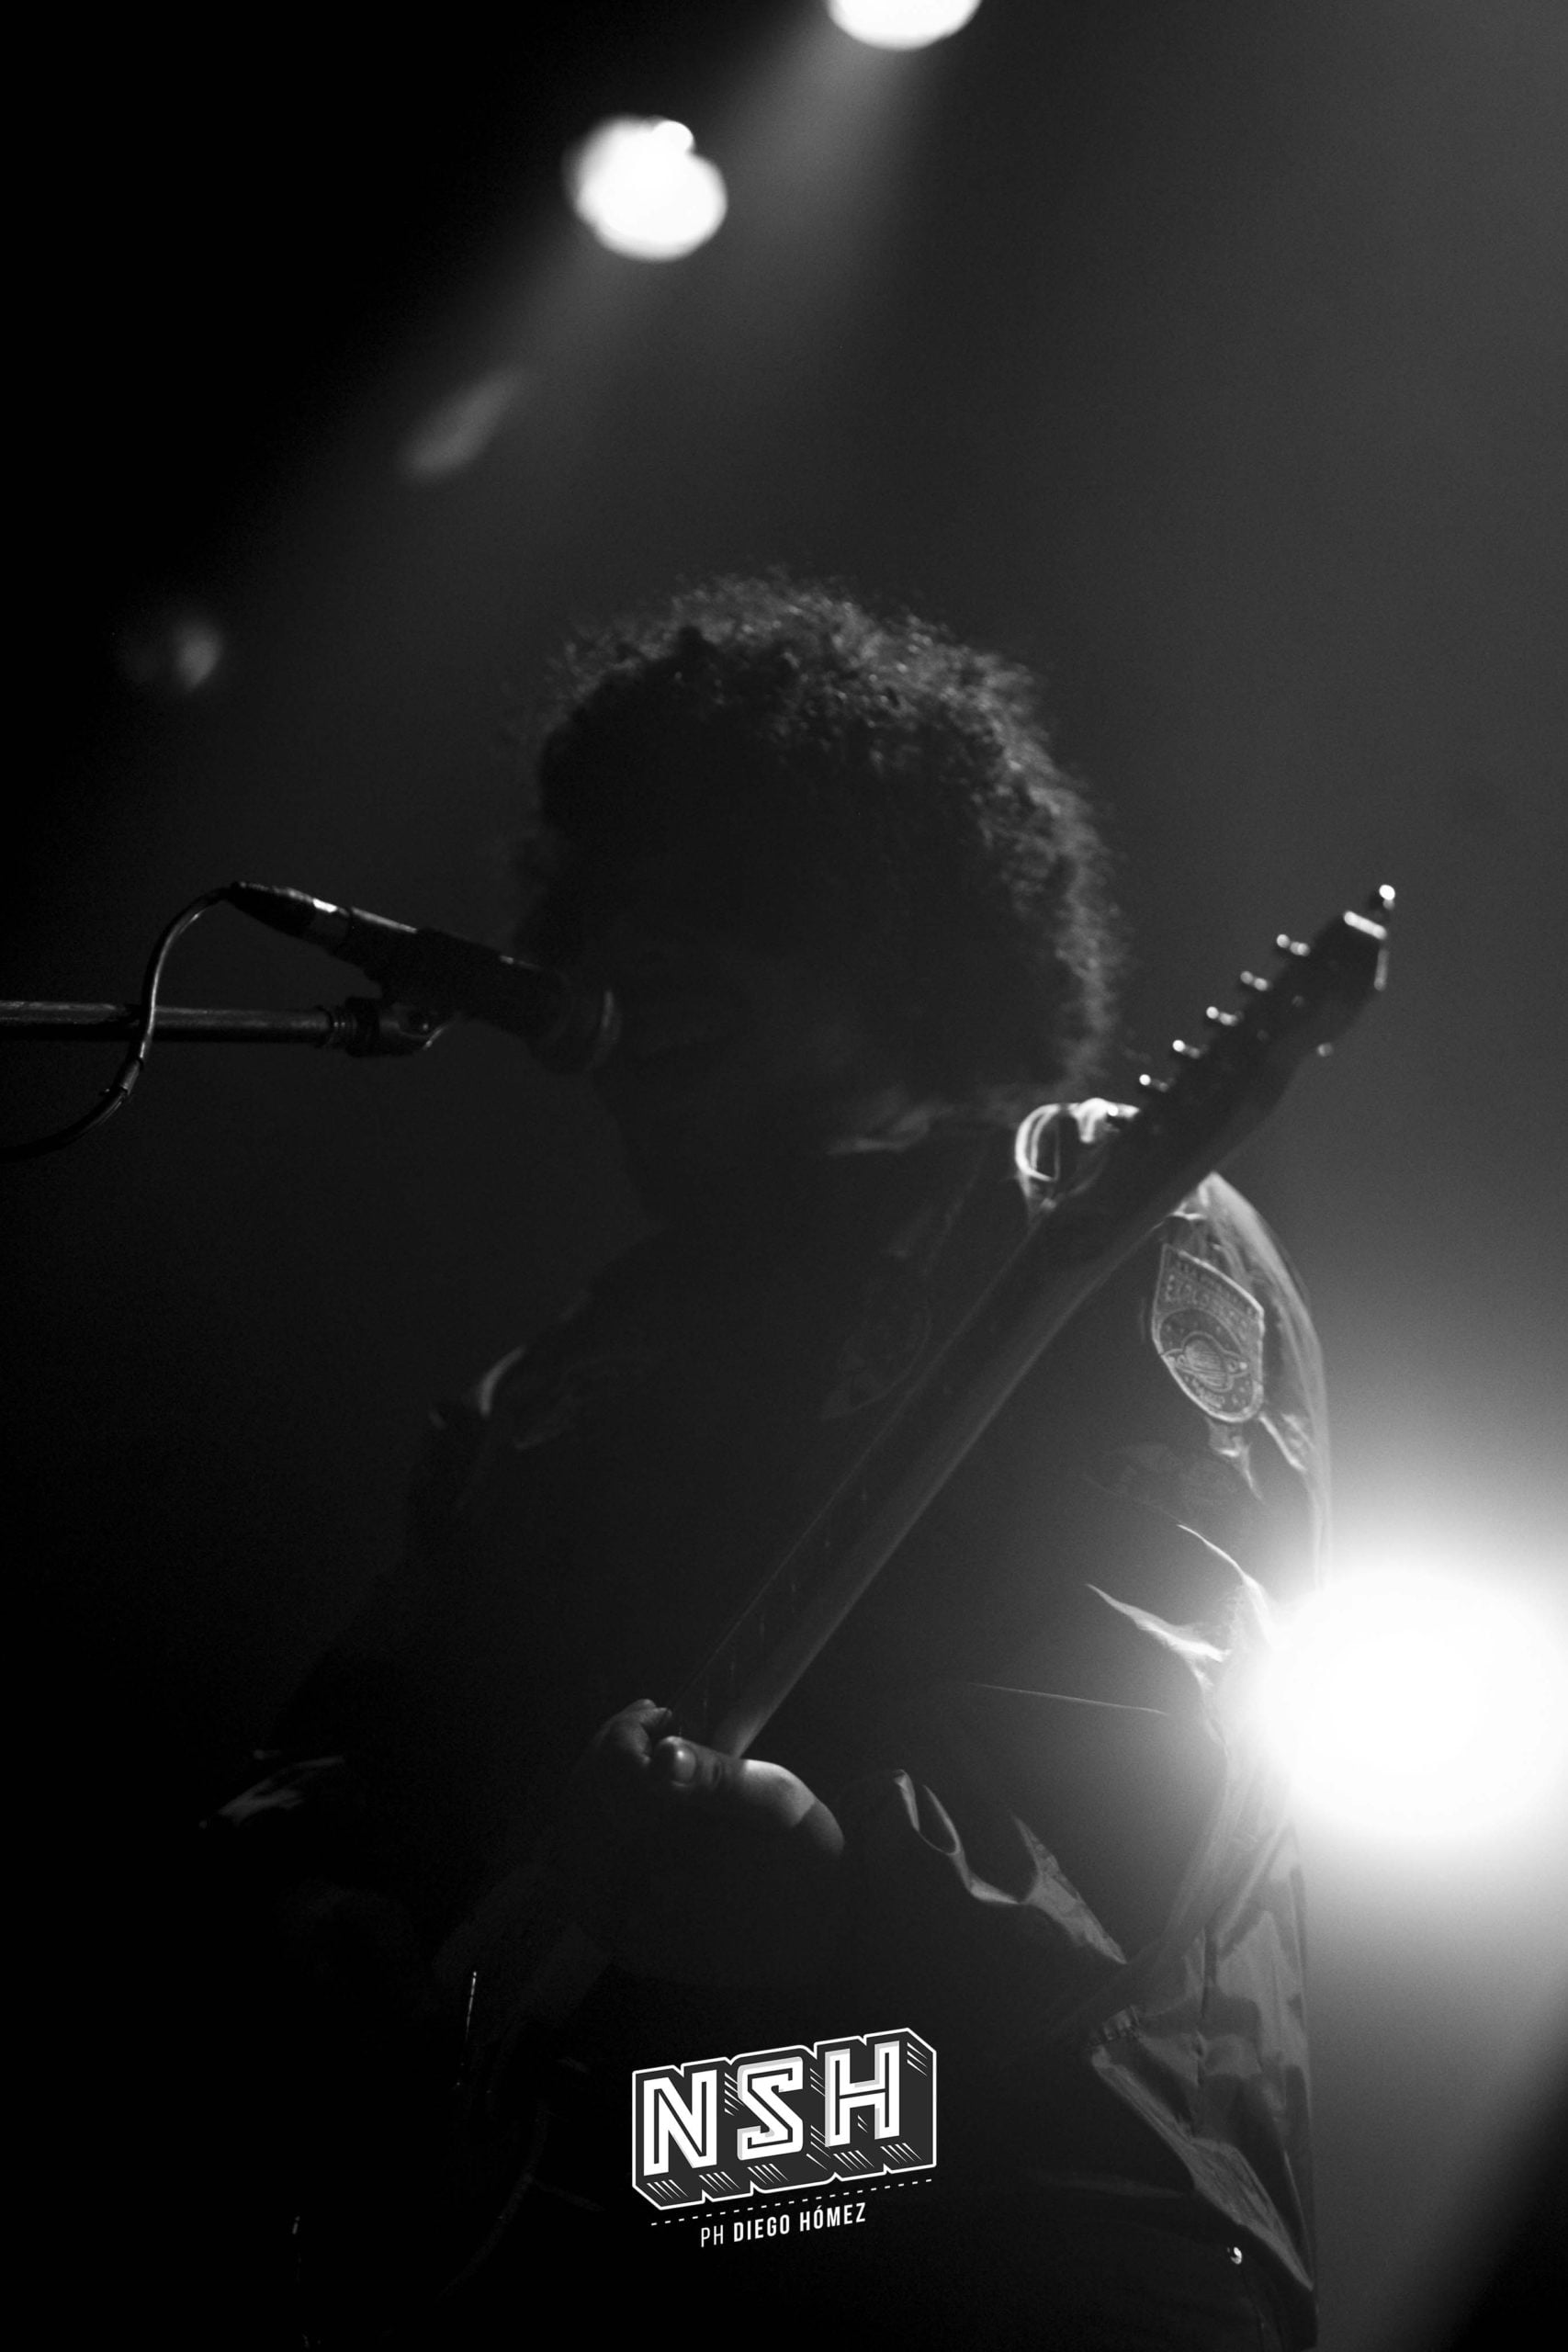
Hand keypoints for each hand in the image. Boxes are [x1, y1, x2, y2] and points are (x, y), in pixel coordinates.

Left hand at [560, 1699, 844, 1985]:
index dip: (628, 1728)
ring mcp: (629, 1922)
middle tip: (641, 1739)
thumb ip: (714, 1772)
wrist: (824, 1931)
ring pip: (568, 1848)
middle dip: (605, 1757)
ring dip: (586, 1802)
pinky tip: (611, 1830)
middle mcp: (642, 1885)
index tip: (658, 1714)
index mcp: (681, 1838)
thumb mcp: (775, 1795)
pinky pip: (576, 1894)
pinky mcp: (629, 1948)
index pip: (614, 1763)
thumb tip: (662, 1753)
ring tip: (625, 1780)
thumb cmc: (804, 1853)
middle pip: (582, 1802)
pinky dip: (578, 1852)